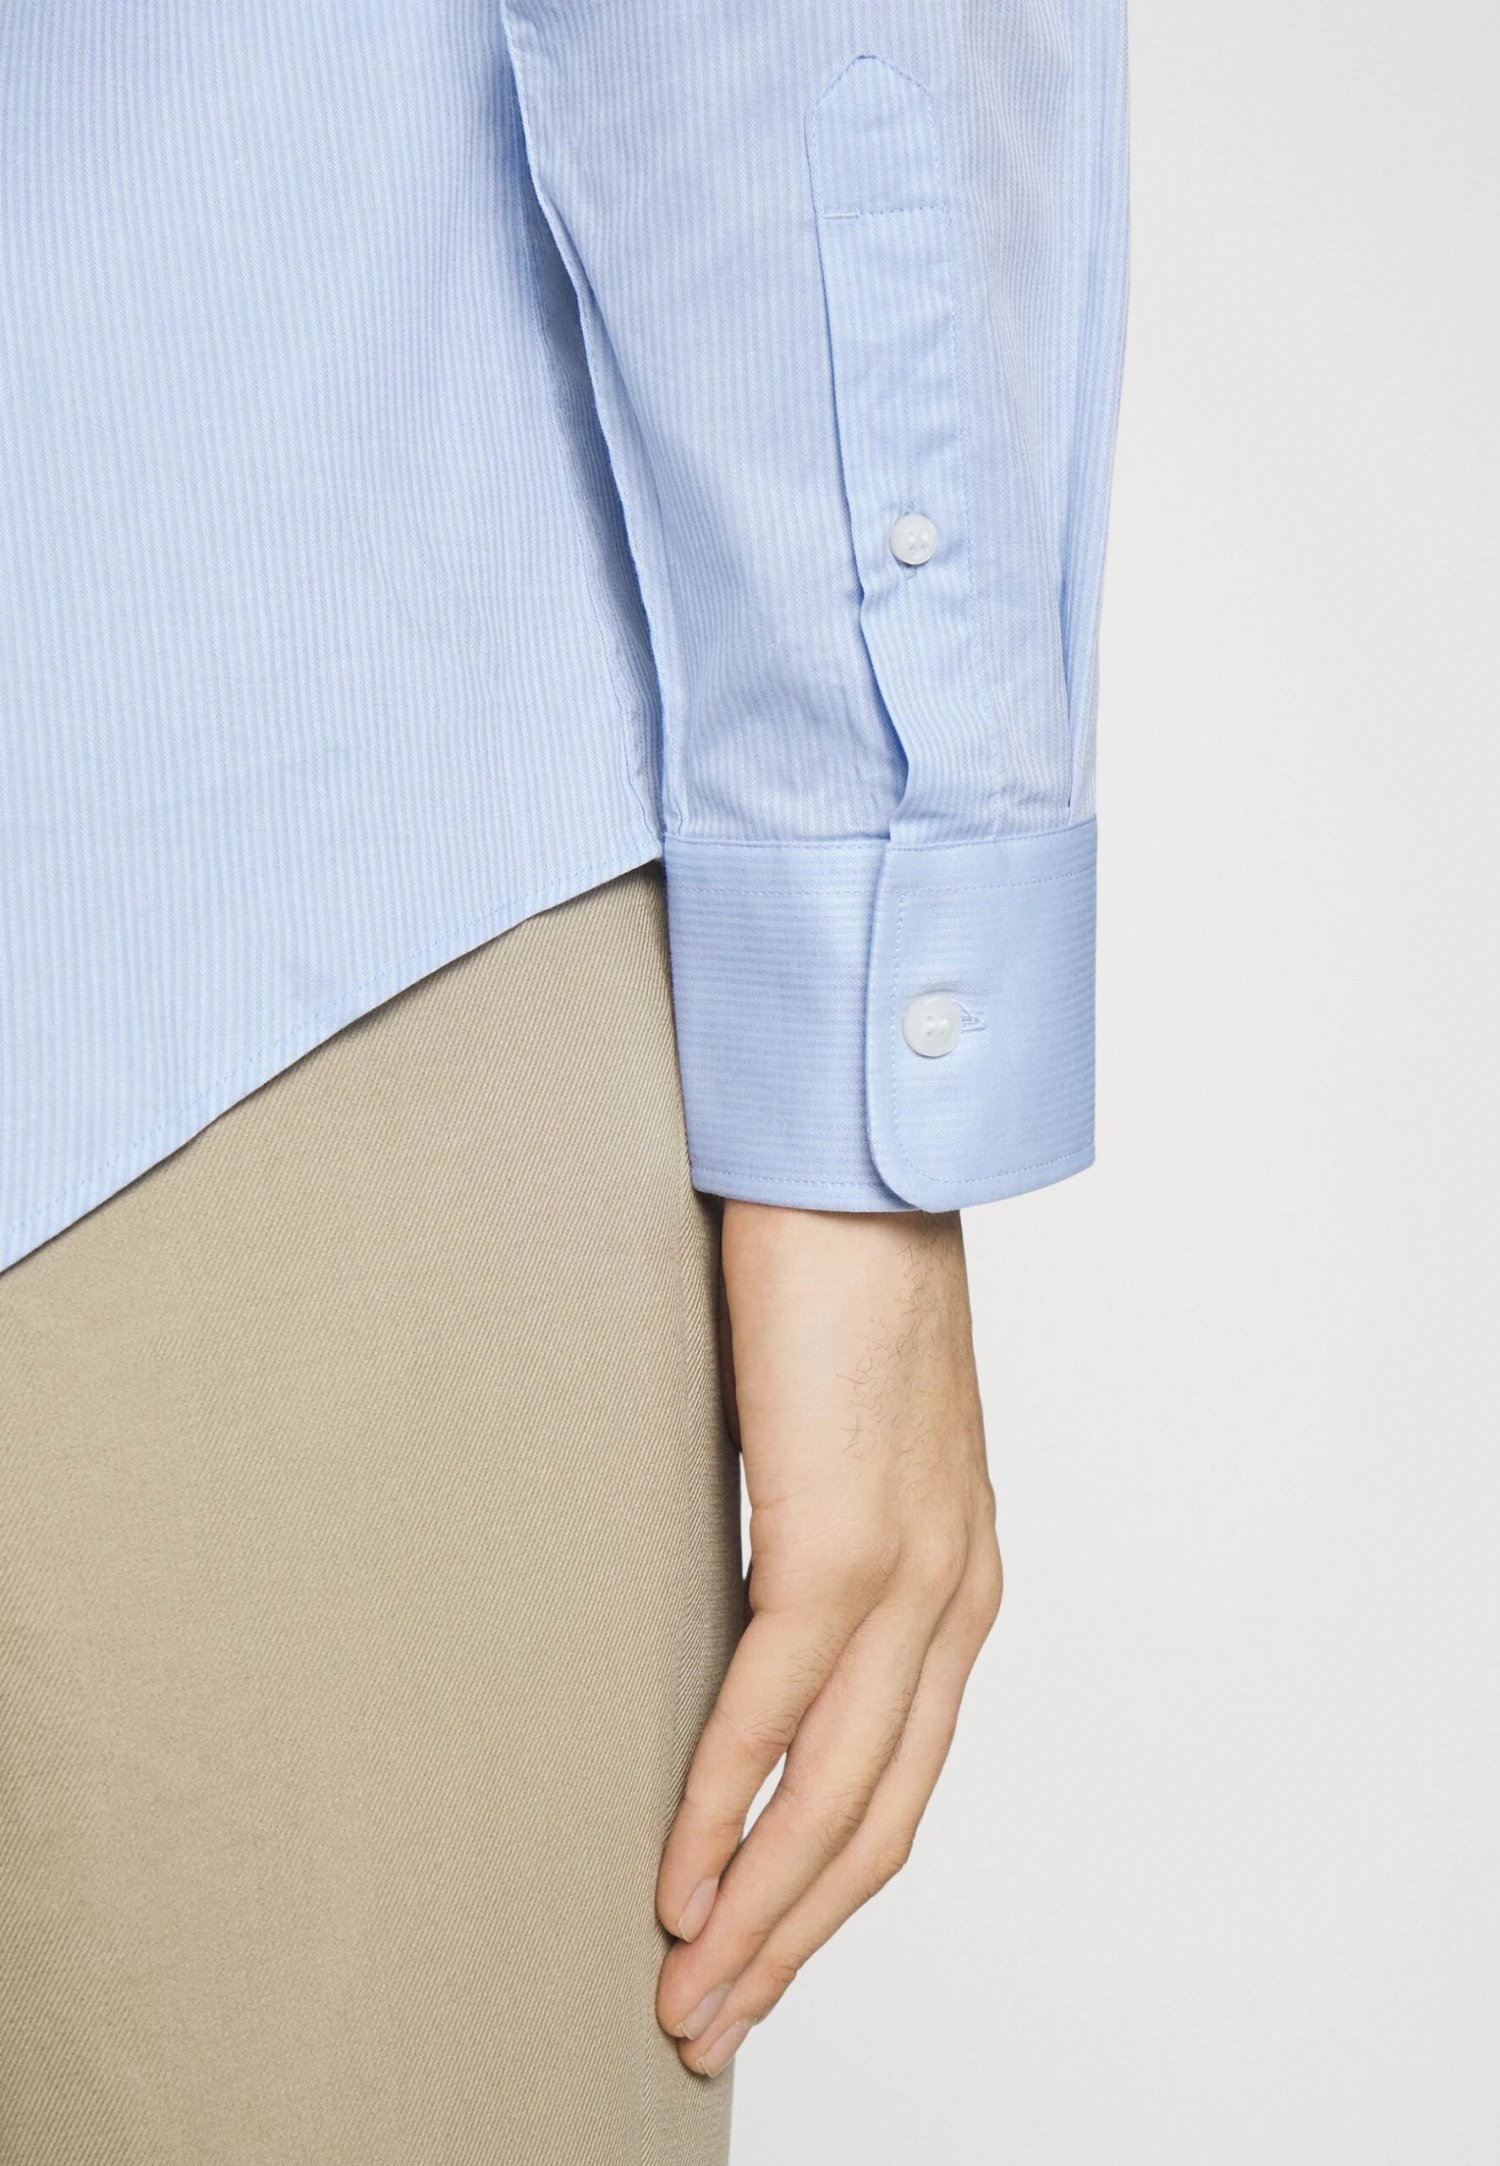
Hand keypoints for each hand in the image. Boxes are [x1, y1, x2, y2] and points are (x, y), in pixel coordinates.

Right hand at [655, 1200, 1002, 2076]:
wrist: (855, 1161)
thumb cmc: (835, 1287)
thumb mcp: (843, 1445)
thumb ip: (819, 1539)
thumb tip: (745, 1622)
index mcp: (957, 1582)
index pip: (900, 1780)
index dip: (825, 1887)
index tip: (754, 1953)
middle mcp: (953, 1596)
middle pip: (877, 1819)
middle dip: (789, 1937)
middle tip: (708, 2023)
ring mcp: (910, 1573)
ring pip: (834, 1795)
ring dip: (754, 1910)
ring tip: (686, 1992)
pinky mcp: (843, 1537)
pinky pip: (771, 1711)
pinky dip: (719, 1806)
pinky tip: (673, 1877)